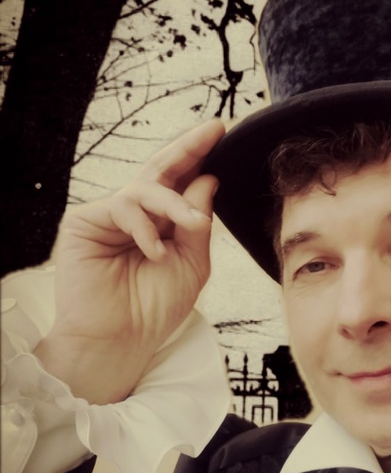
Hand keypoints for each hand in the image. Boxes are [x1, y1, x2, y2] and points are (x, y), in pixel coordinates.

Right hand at [35, 119, 225, 403]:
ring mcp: (110, 216)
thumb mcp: (192, 264)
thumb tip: (208, 178)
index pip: (182, 181)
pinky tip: (155, 252)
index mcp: (163, 221)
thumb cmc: (155, 308)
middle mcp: (137, 213)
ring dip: (175, 204)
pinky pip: (122, 206)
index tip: (222, 132)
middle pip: (162, 169)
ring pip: (146, 187)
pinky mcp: (85, 222)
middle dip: (189, 148)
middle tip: (213, 131)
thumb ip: (197, 222)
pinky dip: (145, 227)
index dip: (200, 156)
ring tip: (193, 226)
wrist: (121, 341)